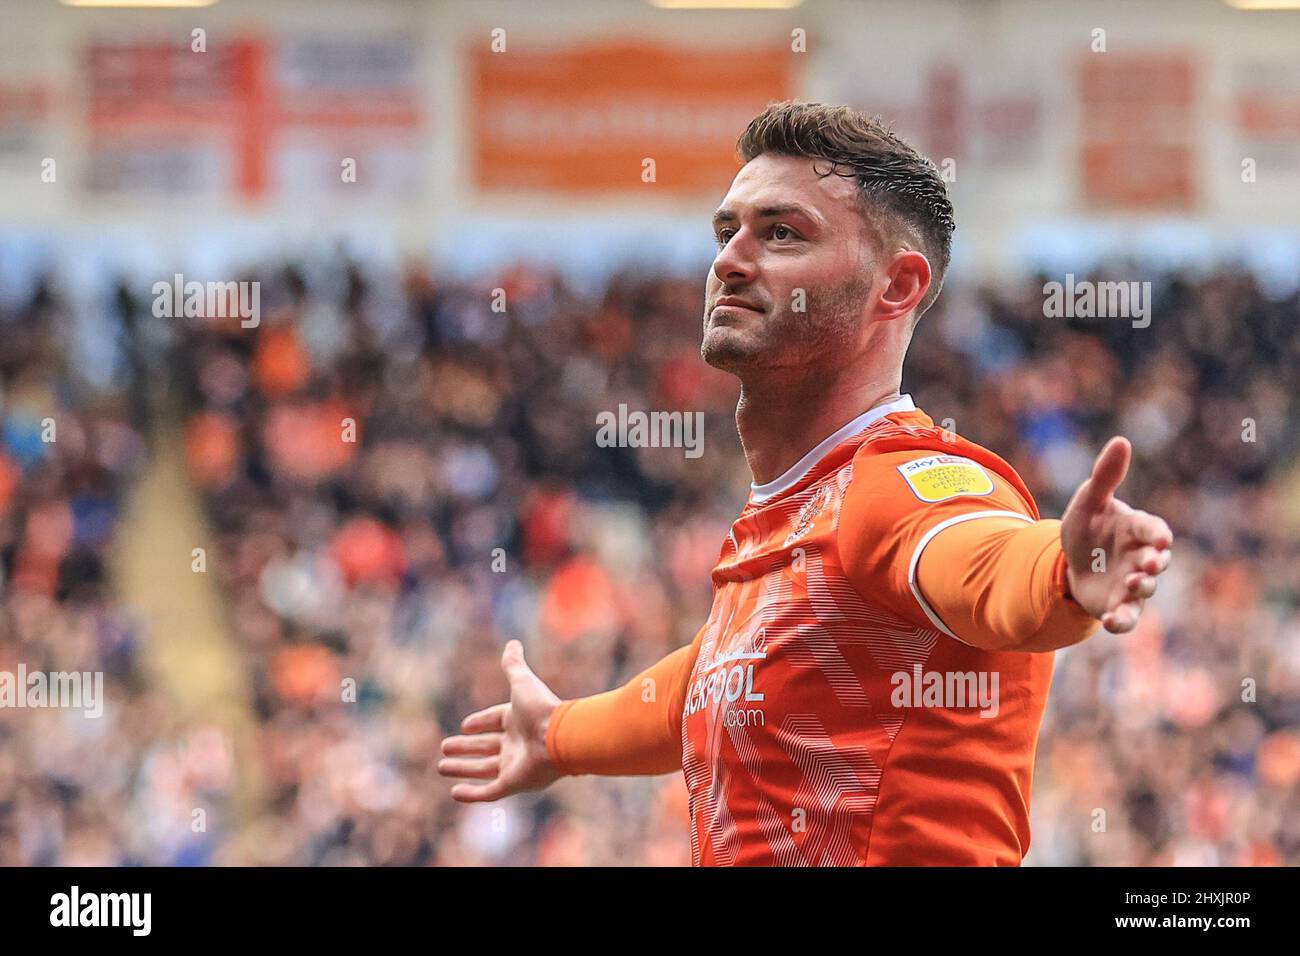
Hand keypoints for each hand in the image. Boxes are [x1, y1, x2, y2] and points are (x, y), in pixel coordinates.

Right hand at [438, 640, 563, 801]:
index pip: (494, 721)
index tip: (464, 726)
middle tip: (444, 748)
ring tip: (441, 767)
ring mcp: (515, 765)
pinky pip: (489, 792)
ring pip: (483, 769)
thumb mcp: (522, 682)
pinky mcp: (513, 784)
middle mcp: (516, 743)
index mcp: (518, 720)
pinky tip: (455, 793)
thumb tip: (512, 642)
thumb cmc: (541, 708)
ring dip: (462, 769)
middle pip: (485, 747)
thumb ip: (513, 665)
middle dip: (465, 748)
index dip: (480, 722)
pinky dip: (472, 794)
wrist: (560, 736)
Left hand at [1060, 436, 1172, 633]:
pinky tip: (1111, 621)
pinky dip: (1122, 620)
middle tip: (1149, 564)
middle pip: (1156, 561)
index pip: (1154, 529)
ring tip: (1133, 584)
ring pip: (1145, 589)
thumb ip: (1105, 476)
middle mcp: (1141, 557)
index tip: (1160, 539)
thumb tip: (1121, 441)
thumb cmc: (1088, 527)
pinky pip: (1127, 616)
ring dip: (1142, 587)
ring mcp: (1133, 582)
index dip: (1158, 534)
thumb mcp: (1089, 501)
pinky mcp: (1120, 604)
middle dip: (1155, 562)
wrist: (1073, 562)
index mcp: (1137, 529)